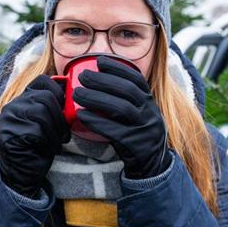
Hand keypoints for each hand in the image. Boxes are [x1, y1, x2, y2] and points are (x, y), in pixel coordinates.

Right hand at [0, 74, 70, 197]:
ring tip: (56, 143)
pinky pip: (37, 130)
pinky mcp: (10, 134)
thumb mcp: (47, 124)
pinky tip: (47, 149)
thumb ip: (52, 107)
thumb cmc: (39, 149)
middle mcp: (11, 107)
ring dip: (55, 130)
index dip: (58, 90)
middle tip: (64, 134)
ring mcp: (8, 120)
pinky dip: (49, 141)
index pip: (41, 81)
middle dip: (60, 117)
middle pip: (45, 97)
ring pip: (41, 112)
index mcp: (21, 100)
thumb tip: (73, 93)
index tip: (66, 106)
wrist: (23, 177)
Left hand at [72, 55, 171, 178]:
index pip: (136, 79)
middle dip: (103, 81)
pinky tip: (81, 115)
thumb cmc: (136, 135)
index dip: (118, 67)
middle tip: (82, 76)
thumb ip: (125, 99)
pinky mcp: (135, 145)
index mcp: (150, 102)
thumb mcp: (138, 114)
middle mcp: (150, 113)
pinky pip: (114, 130)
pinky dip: (96, 121)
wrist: (151, 166)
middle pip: (127, 91)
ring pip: (121, 108)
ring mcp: (144, 129)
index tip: (99, 60)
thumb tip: (98, 78)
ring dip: (96, 98)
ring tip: (77, 93)